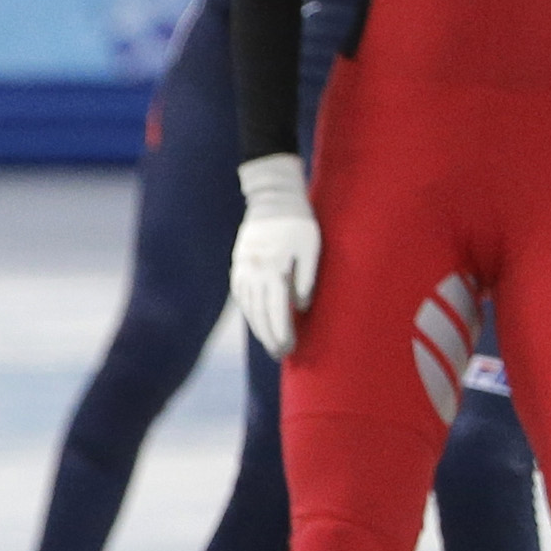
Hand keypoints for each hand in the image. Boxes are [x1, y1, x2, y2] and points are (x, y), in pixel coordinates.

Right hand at [231, 154, 320, 358]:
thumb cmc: (299, 222)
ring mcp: (243, 267)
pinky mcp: (239, 262)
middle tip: (280, 353)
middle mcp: (254, 271)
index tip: (289, 349)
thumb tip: (300, 307)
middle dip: (269, 335)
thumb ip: (307, 277)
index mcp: (273, 269)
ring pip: (248, 305)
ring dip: (258, 326)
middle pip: (259, 312)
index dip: (282, 332)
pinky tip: (254, 318)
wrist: (272, 196)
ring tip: (269, 341)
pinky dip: (247, 309)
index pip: (276, 310)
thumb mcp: (311, 247)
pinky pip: (240, 293)